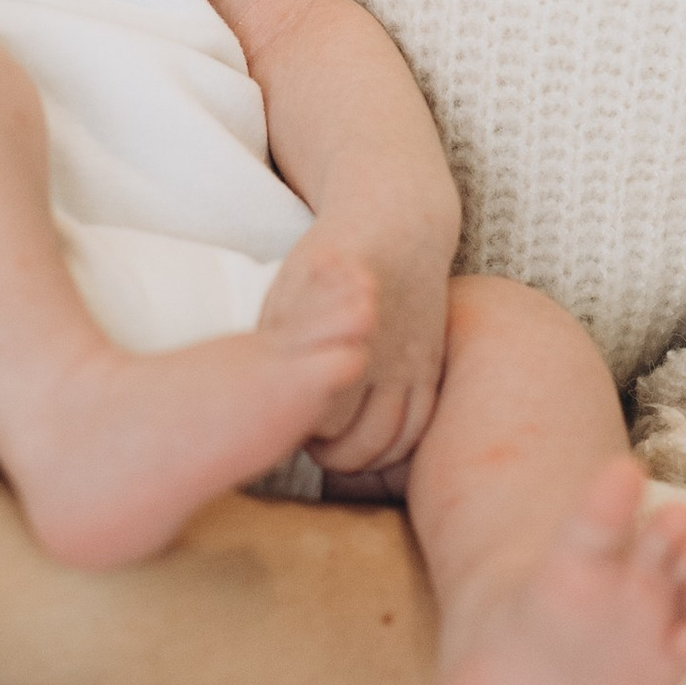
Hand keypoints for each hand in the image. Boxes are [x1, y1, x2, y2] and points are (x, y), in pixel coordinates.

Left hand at [272, 227, 450, 477]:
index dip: (299, 427)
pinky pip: (420, 425)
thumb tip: (253, 392)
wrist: (398, 226)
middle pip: (357, 443)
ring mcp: (414, 365)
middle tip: (310, 442)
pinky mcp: (432, 365)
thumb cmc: (329, 259)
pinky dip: (397, 448)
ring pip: (393, 443)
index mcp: (341, 340)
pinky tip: (372, 441)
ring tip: (338, 446)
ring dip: (364, 459)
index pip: (320, 420)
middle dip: (329, 454)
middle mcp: (383, 359)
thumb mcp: (288, 291)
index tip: (287, 415)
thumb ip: (276, 342)